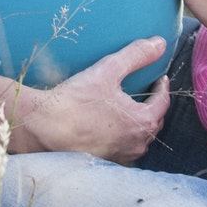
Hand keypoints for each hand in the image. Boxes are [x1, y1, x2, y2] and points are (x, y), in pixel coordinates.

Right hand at [20, 37, 172, 164]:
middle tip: (146, 93)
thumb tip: (160, 43)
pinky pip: (122, 149)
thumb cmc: (75, 101)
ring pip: (139, 139)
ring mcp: (121, 156)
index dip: (162, 88)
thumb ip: (136, 56)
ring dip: (138, 125)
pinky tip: (110, 129)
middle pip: (153, 122)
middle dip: (152, 107)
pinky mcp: (105, 162)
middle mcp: (136, 144)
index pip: (162, 102)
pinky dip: (122, 138)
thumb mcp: (107, 71)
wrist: (43, 127)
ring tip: (129, 111)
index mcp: (142, 122)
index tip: (159, 78)